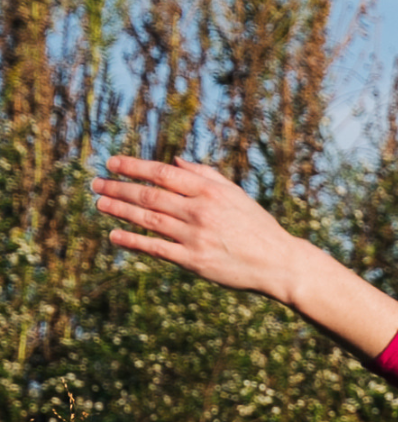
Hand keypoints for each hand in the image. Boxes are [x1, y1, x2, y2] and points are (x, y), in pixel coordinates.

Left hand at [95, 156, 308, 302]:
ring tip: (100, 203)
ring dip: (120, 210)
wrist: (277, 261)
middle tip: (96, 183)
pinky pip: (155, 248)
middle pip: (150, 195)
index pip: (164, 173)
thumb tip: (175, 160)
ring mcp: (196, 236)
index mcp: (212, 192)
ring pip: (148, 219)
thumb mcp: (235, 194)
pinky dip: (132, 241)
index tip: (113, 163)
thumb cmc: (256, 226)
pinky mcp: (193, 260)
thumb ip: (206, 175)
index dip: (135, 167)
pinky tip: (114, 235)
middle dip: (119, 187)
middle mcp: (201, 211)